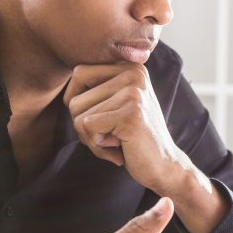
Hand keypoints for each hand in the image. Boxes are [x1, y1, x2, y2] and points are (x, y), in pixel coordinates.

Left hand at [64, 63, 190, 192]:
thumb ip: (95, 89)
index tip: (103, 120)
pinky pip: (87, 127)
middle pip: (74, 97)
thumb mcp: (115, 105)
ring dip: (91, 138)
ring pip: (78, 114)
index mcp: (130, 66)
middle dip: (83, 126)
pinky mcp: (131, 114)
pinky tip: (120, 150)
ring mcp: (134, 92)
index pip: (79, 74)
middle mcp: (134, 72)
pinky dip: (97, 147)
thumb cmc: (132, 138)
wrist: (164, 166)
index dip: (78, 103)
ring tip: (117, 143)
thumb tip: (68, 84)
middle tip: (110, 136)